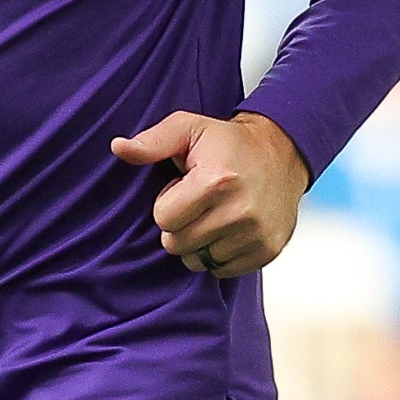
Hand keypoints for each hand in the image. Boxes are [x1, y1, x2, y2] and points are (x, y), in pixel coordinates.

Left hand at [111, 112, 310, 277]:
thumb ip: (152, 141)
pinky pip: (222, 271)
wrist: (282, 153)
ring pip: (198, 261)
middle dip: (180, 225)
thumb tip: (118, 147)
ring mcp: (256, 235)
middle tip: (199, 202)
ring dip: (199, 242)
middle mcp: (240, 212)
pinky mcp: (268, 251)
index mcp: (216, 181)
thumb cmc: (227, 143)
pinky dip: (219, 254)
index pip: (164, 220)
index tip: (184, 187)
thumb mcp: (189, 128)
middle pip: (178, 244)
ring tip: (214, 214)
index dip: (168, 203)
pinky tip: (228, 229)